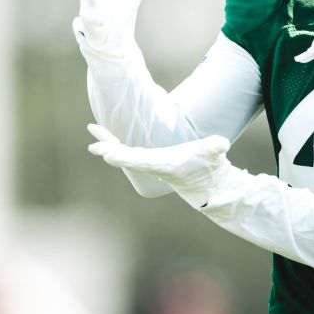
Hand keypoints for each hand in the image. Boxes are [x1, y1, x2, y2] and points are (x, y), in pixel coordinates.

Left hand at [86, 124, 230, 204]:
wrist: (208, 185)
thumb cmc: (210, 167)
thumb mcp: (215, 154)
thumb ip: (216, 149)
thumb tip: (220, 145)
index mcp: (165, 164)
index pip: (141, 162)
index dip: (125, 158)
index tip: (109, 156)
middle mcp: (153, 165)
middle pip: (127, 158)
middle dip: (111, 150)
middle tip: (94, 146)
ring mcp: (149, 163)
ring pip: (124, 152)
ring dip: (108, 142)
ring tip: (92, 128)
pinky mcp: (148, 159)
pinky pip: (127, 150)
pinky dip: (115, 142)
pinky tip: (104, 137)